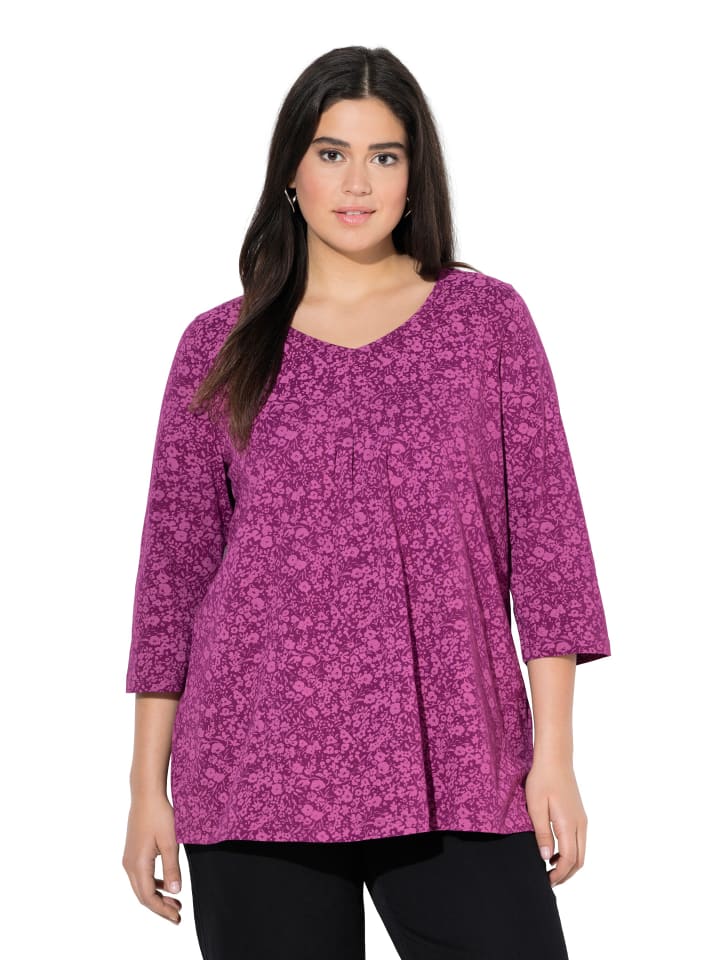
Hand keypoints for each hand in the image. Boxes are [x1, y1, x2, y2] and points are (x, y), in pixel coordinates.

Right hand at [122, 794, 182, 923]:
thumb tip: (175, 892)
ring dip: (157, 897)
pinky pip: (141, 876)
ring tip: (175, 902)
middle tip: (178, 915)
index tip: (177, 917)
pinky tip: (165, 885)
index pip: (149, 897)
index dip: (162, 910)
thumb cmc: (159, 815)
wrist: (146, 795)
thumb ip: (172, 868)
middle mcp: (129, 865)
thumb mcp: (170, 842)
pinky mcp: (132, 852)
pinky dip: (153, 885)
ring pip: (141, 887)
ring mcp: (129, 859)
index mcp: (138, 864)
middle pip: (143, 896)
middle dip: (160, 907)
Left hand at [524, 759, 587, 886]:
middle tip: (549, 880)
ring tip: (550, 868)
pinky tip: (555, 851)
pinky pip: (579, 841)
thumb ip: (542, 833)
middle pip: (579, 860)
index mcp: (569, 824)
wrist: (556, 759)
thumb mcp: (536, 807)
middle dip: (566, 874)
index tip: (546, 881)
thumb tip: (546, 858)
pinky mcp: (580, 815)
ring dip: (569, 865)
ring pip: (581, 852)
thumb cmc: (542, 780)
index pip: (568, 860)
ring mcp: (582, 819)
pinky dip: (571, 853)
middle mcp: (580, 825)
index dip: (559, 874)